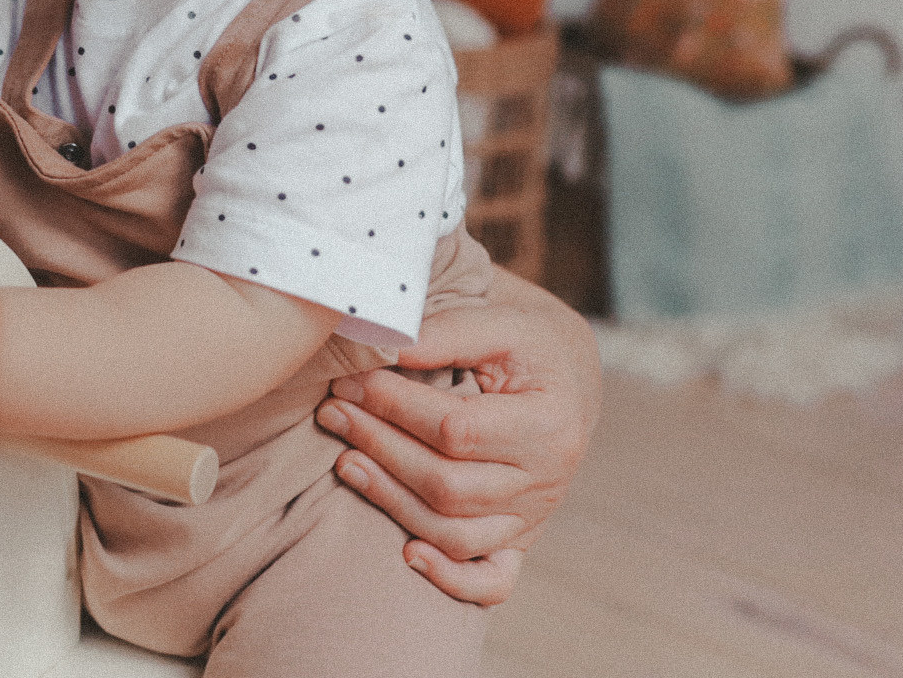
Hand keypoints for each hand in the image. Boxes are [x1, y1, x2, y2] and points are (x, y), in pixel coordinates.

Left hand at [316, 268, 600, 606]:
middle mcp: (548, 480)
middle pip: (448, 485)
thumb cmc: (528, 342)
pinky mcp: (522, 538)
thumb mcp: (499, 321)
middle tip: (332, 411)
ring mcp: (535, 516)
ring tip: (344, 461)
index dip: (393, 407)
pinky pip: (492, 580)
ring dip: (390, 500)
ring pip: (455, 532)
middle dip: (379, 448)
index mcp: (550, 423)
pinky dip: (451, 579)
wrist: (569, 375)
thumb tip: (379, 344)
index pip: (455, 429)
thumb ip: (444, 332)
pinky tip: (407, 555)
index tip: (349, 380)